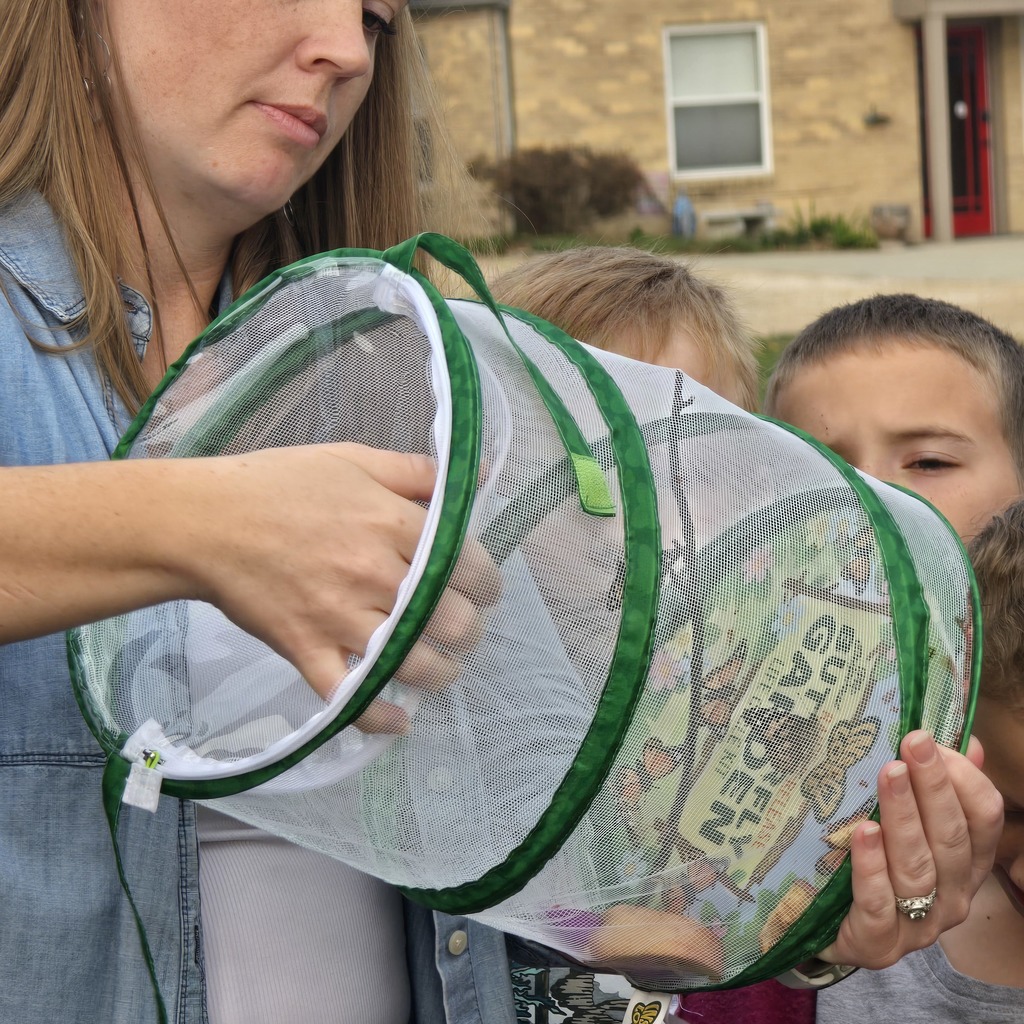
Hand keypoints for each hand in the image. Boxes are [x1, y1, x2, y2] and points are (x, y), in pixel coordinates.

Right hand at [181, 443, 499, 730]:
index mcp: (392, 523)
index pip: (468, 565)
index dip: (487, 583)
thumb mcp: (354, 459)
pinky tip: (399, 719)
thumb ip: (418, 471)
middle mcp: (375, 574)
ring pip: (414, 663)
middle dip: (469, 629)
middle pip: (453, 620)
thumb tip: (480, 477)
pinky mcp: (307, 651)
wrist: (203, 522)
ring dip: (441, 673)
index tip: (484, 590)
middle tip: (461, 627)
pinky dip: (379, 716)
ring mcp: (341, 618)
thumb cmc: (279, 483)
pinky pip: (352, 697)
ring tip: (442, 668)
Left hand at [819, 730, 1003, 968]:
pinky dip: (871, 867)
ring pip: (917, 867)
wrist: (826, 930)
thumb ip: (938, 787)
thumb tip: (968, 741)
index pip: (983, 819)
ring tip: (890, 774)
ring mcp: (918, 926)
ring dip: (904, 817)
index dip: (964, 778)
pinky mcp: (877, 943)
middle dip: (933, 786)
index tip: (931, 739)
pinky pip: (878, 903)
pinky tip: (863, 832)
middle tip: (913, 743)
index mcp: (965, 864)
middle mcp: (951, 896)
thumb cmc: (873, 866)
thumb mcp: (906, 824)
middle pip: (950, 838)